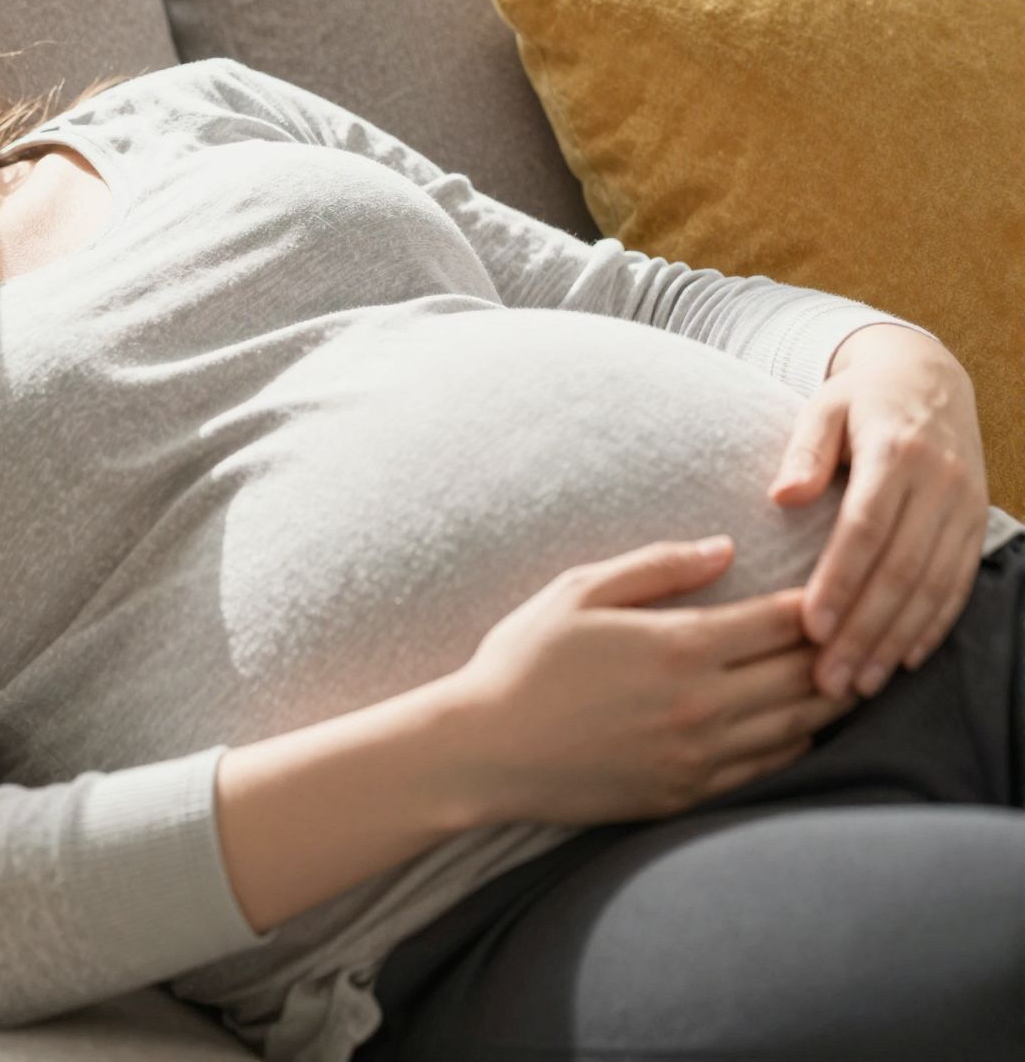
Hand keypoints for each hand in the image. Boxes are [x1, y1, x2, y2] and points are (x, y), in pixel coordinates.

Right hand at [453, 536, 859, 826]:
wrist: (484, 750)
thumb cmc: (522, 661)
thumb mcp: (577, 591)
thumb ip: (657, 566)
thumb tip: (725, 547)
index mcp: (679, 646)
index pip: (780, 621)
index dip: (817, 603)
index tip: (834, 589)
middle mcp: (702, 704)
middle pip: (805, 675)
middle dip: (837, 651)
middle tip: (857, 632)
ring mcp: (699, 756)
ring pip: (798, 726)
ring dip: (830, 700)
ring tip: (847, 677)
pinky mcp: (688, 793)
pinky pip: (768, 768)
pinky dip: (797, 744)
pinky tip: (800, 726)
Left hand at [769, 323, 987, 701]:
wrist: (927, 376)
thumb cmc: (859, 398)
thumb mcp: (823, 407)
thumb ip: (805, 451)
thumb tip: (782, 496)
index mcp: (896, 453)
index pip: (866, 530)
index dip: (840, 582)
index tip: (810, 628)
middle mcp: (940, 483)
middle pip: (902, 570)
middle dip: (865, 630)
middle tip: (828, 678)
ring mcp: (964, 506)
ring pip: (934, 586)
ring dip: (897, 640)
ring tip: (861, 683)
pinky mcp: (975, 523)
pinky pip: (958, 583)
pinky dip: (933, 625)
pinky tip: (904, 658)